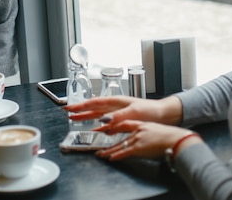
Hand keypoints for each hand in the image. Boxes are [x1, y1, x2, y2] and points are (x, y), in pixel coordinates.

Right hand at [64, 95, 182, 129]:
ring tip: (75, 119)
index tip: (70, 107)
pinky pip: (106, 123)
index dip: (81, 105)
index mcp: (116, 101)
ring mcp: (118, 112)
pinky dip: (98, 126)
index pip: (95, 102)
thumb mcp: (135, 112)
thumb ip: (118, 116)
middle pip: (94, 107)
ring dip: (86, 117)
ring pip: (98, 114)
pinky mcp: (122, 120)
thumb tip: (103, 120)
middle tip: (67, 111)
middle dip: (80, 109)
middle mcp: (115, 106)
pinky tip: (94, 130)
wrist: (163, 115)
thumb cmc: (151, 110)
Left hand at [95, 120, 197, 160]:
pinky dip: (116, 156)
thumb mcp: (158, 131)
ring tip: (101, 154)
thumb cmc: (172, 137)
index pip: (126, 123)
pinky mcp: (138, 148)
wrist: (177, 140)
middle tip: (99, 140)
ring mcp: (137, 139)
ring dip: (109, 150)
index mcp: (143, 124)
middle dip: (108, 138)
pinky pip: (124, 153)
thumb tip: (149, 140)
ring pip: (119, 145)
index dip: (116, 126)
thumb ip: (150, 134)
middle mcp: (138, 130)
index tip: (108, 127)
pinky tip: (110, 158)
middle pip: (120, 135)